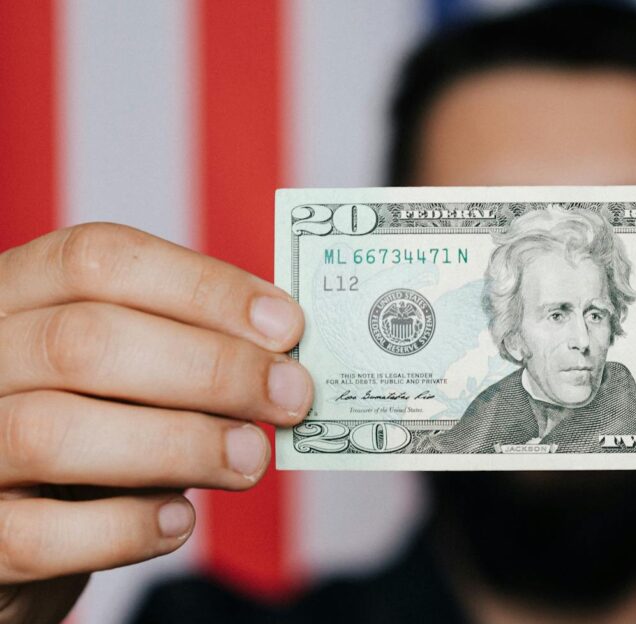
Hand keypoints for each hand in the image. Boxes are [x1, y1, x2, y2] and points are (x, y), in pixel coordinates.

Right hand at [0, 223, 310, 622]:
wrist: (7, 530)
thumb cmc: (83, 436)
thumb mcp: (120, 374)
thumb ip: (181, 353)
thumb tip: (284, 361)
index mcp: (11, 299)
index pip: (96, 260)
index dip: (204, 286)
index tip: (287, 326)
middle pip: (83, 340)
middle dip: (211, 367)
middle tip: (291, 396)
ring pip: (54, 432)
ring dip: (180, 444)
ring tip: (250, 458)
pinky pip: (38, 535)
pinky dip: (123, 529)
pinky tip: (178, 522)